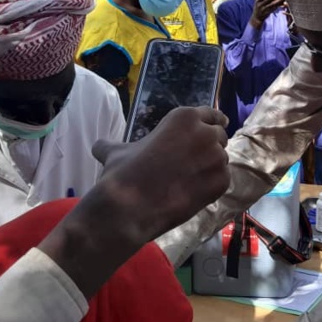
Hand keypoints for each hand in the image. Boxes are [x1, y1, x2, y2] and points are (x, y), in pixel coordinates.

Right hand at [92, 107, 230, 240]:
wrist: (131, 206)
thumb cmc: (123, 173)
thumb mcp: (116, 152)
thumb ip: (113, 145)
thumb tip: (98, 146)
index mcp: (184, 117)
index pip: (211, 115)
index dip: (212, 122)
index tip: (216, 127)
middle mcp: (206, 133)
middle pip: (219, 136)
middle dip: (211, 146)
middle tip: (195, 160)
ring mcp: (217, 158)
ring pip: (222, 159)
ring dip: (211, 166)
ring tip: (191, 179)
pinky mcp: (222, 181)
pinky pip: (223, 180)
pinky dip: (212, 186)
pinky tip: (194, 192)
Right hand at [249, 0, 285, 29]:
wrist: (257, 17)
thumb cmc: (259, 7)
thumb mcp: (258, 2)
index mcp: (258, 1)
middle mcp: (260, 5)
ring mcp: (264, 9)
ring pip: (272, 4)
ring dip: (278, 0)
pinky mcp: (267, 13)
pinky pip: (273, 9)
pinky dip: (278, 6)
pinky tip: (281, 3)